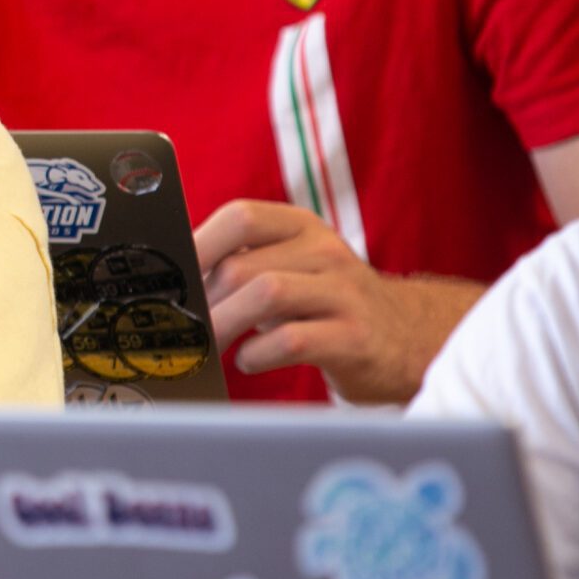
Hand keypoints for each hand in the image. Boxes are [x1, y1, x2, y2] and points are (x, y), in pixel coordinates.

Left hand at [193, 200, 468, 403]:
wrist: (407, 340)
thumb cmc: (325, 304)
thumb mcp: (292, 268)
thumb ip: (242, 264)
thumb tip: (173, 279)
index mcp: (302, 227)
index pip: (241, 217)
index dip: (198, 244)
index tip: (172, 275)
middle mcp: (326, 252)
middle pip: (242, 266)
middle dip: (205, 300)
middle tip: (188, 324)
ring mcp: (345, 293)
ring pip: (266, 294)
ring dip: (224, 324)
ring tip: (211, 343)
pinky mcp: (355, 338)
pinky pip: (292, 340)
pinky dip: (257, 354)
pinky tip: (248, 361)